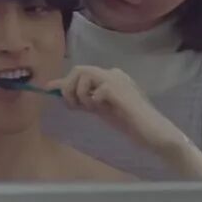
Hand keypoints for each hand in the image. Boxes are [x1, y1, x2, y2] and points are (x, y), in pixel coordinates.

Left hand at [47, 66, 189, 153]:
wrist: (153, 132)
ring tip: (91, 110)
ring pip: (84, 74)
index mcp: (111, 77)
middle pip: (79, 69)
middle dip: (69, 88)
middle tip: (74, 107)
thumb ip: (83, 100)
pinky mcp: (117, 89)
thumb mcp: (101, 110)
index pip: (82, 73)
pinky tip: (104, 111)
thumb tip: (59, 93)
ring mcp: (117, 79)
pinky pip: (93, 91)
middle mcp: (114, 73)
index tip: (48, 89)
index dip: (63, 81)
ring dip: (80, 95)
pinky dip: (92, 103)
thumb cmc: (130, 123)